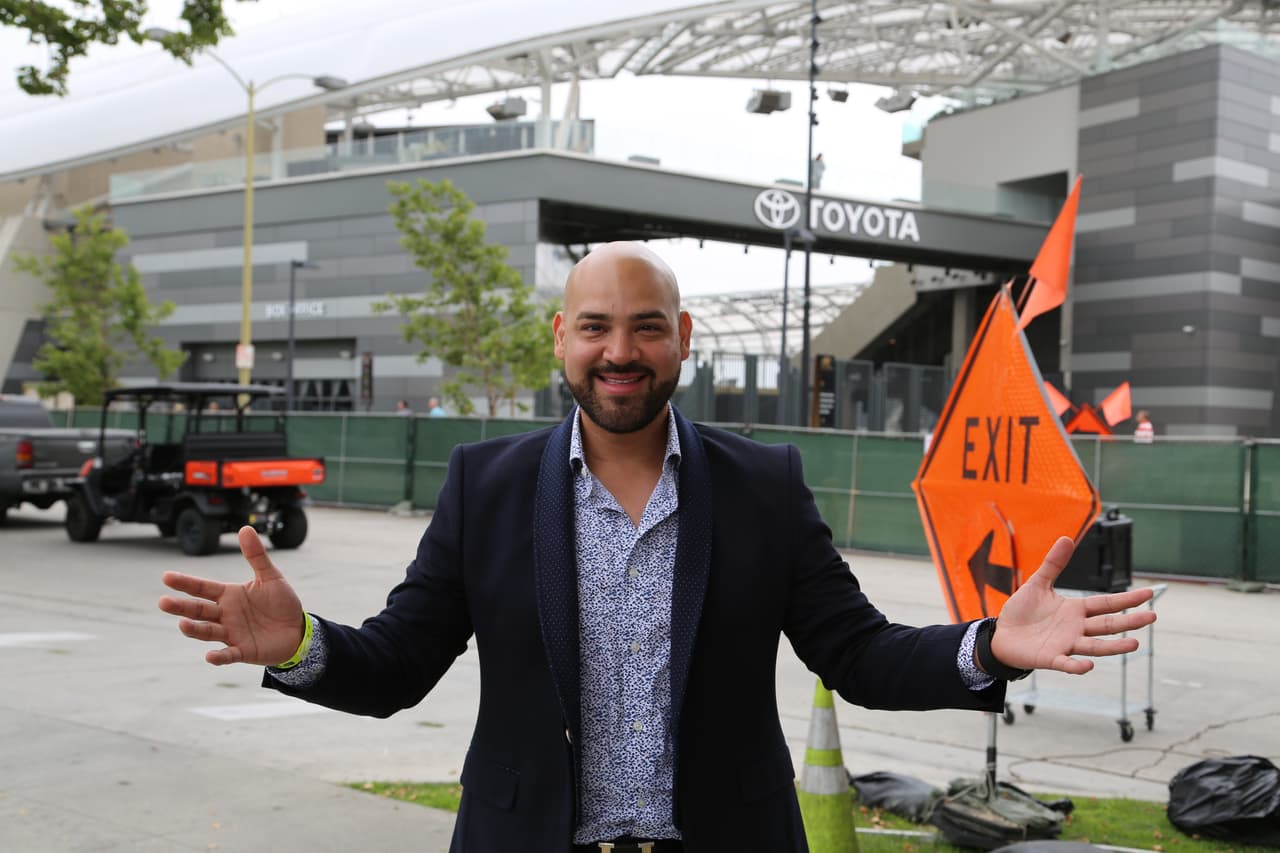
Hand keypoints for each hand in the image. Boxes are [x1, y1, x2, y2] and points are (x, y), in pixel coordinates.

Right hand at [158, 526, 304, 665]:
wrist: (298, 630)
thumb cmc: (281, 602)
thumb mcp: (270, 577)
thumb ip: (256, 556)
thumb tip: (245, 528)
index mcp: (228, 595)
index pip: (202, 588)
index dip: (185, 583)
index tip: (166, 577)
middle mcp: (224, 615)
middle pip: (198, 610)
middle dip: (181, 607)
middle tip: (163, 602)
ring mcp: (231, 634)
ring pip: (208, 631)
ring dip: (195, 629)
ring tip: (182, 625)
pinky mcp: (243, 651)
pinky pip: (228, 654)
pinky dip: (219, 656)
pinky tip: (210, 656)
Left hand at [991, 536, 1156, 674]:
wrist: (1002, 635)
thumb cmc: (1022, 611)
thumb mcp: (1038, 584)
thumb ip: (1053, 564)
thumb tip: (1067, 538)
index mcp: (1076, 610)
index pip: (1106, 603)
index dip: (1126, 599)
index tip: (1149, 593)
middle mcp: (1076, 628)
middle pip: (1108, 625)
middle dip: (1129, 622)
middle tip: (1152, 616)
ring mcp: (1066, 644)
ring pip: (1095, 646)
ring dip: (1114, 646)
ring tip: (1134, 644)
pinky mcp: (1051, 658)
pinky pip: (1066, 663)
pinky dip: (1077, 665)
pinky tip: (1088, 665)